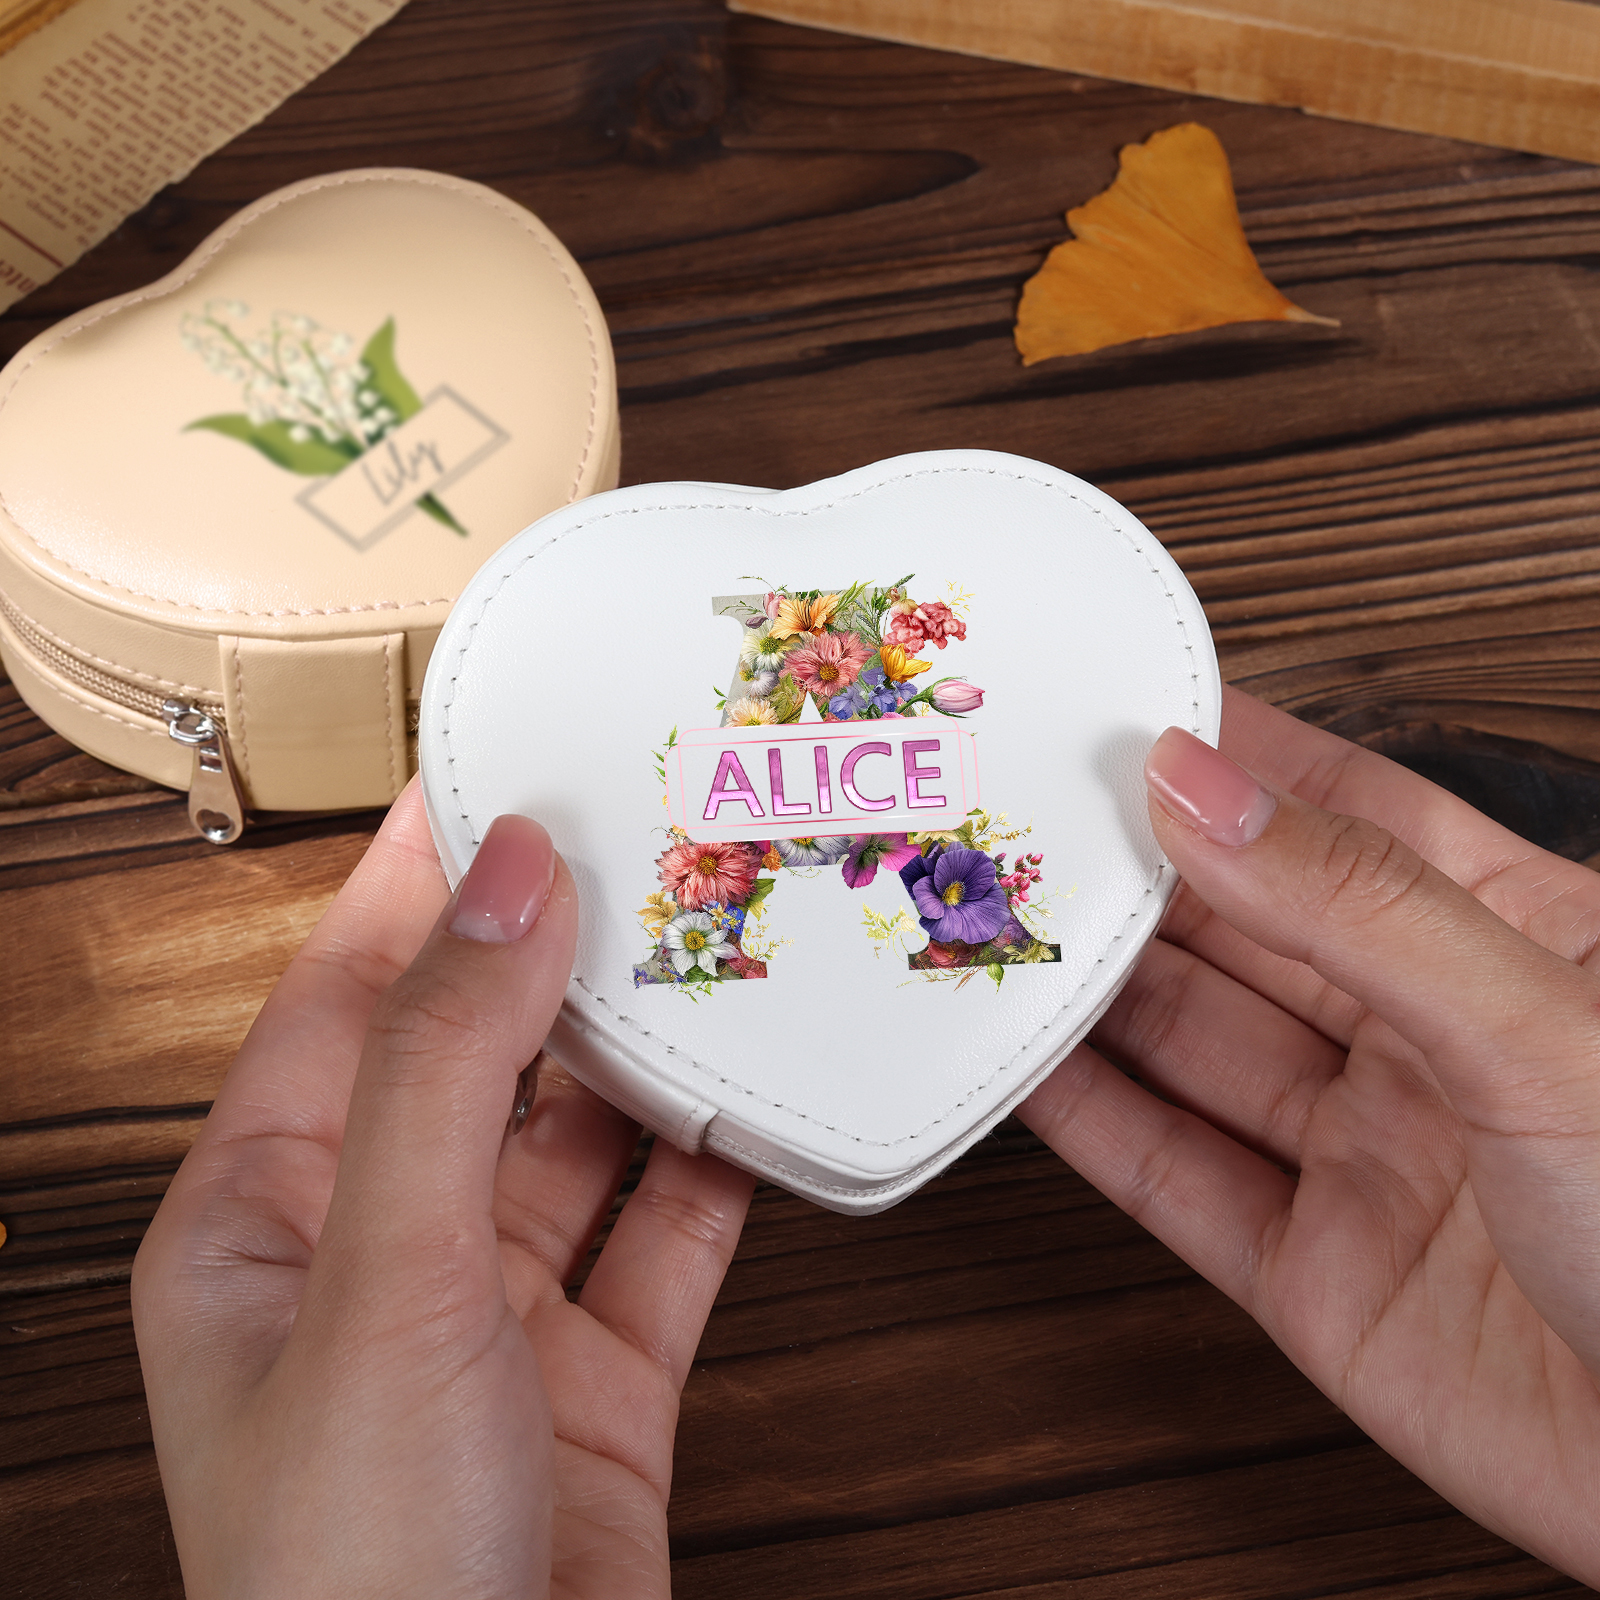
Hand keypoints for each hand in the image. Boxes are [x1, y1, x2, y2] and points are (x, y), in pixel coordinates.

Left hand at [132, 783, 752, 1598]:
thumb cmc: (353, 1581)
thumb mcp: (392, 1284)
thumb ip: (451, 1070)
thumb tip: (504, 884)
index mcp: (266, 1219)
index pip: (344, 995)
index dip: (416, 878)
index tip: (491, 773)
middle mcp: (376, 1254)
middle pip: (477, 1053)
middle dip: (555, 953)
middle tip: (639, 844)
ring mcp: (492, 1316)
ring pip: (581, 1136)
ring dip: (645, 1052)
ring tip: (714, 945)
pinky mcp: (595, 1375)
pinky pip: (664, 1232)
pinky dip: (714, 1165)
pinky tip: (757, 1097)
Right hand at [1022, 687, 1599, 1584]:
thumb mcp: (1538, 1024)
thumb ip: (1357, 904)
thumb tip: (1202, 791)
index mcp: (1508, 938)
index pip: (1339, 807)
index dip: (1229, 757)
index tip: (1119, 713)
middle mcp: (1424, 1036)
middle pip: (1242, 925)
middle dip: (1134, 871)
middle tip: (1022, 820)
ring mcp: (1363, 1154)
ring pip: (1192, 1043)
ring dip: (1095, 987)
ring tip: (995, 924)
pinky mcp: (1311, 1269)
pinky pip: (1174, 1172)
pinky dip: (1090, 1119)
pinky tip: (1023, 1062)